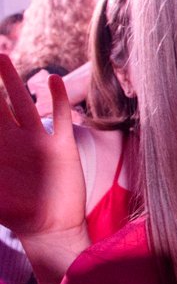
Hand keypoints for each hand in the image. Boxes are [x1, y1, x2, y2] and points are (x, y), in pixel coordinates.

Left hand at [0, 56, 86, 239]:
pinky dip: (58, 99)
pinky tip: (52, 81)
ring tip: (1, 56)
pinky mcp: (62, 145)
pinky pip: (62, 117)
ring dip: (12, 80)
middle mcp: (12, 139)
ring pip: (23, 102)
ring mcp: (37, 140)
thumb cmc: (14, 214)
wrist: (49, 227)